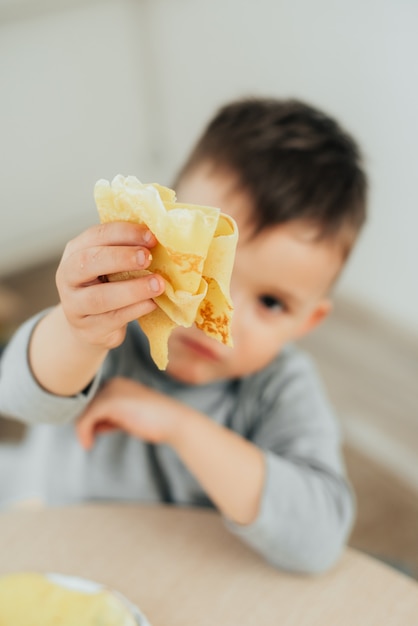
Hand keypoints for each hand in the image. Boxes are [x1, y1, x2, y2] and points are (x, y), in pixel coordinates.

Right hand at [56, 222, 164, 350]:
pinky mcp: (89, 329)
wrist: (90, 326)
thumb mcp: (110, 265)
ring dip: (132, 289)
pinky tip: (153, 303)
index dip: (125, 233)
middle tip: (147, 258)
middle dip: (121, 257)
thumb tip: (160, 240)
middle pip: (88, 262)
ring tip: (158, 284)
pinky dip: (135, 310)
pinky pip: (113, 318)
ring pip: (100, 297)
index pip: (97, 235)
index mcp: (75, 251)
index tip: (151, 237)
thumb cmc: (106, 286)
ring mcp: (75, 305)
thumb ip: (127, 251)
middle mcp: (68, 277)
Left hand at [76, 377, 180, 448]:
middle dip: (87, 423)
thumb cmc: (154, 421)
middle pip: (85, 405)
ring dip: (83, 430)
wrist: (173, 421)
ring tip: (89, 443)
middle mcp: (112, 382)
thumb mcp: (127, 416)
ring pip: (83, 411)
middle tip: (92, 439)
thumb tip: (89, 426)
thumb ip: (110, 417)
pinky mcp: (110, 402)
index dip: (92, 418)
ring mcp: (111, 391)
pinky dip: (83, 433)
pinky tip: (89, 444)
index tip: (100, 432)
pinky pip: (85, 419)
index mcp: (117, 383)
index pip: (92, 400)